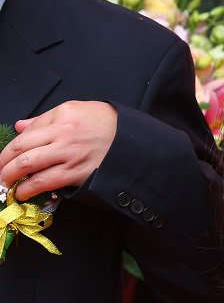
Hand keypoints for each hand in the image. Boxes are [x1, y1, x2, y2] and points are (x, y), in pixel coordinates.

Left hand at [0, 100, 117, 199]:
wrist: (132, 139)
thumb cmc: (105, 123)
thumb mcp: (77, 110)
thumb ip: (46, 119)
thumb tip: (20, 126)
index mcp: (63, 114)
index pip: (26, 132)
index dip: (8, 148)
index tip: (3, 158)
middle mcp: (64, 132)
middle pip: (21, 149)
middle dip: (2, 163)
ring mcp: (69, 153)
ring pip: (27, 166)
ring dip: (10, 177)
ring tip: (6, 183)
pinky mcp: (76, 172)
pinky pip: (44, 182)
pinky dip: (28, 189)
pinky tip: (23, 192)